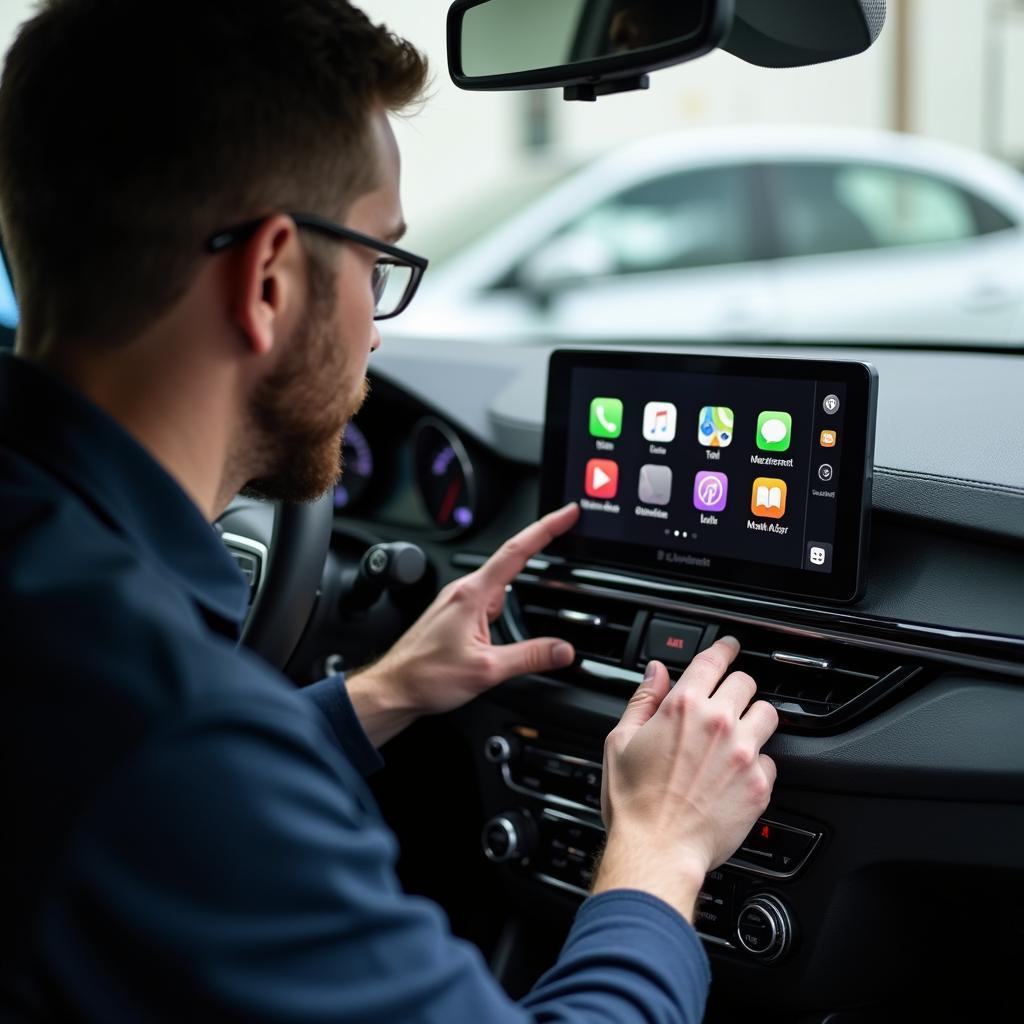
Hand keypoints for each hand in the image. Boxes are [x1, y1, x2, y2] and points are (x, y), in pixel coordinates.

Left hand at [345, 503, 579, 745]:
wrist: (393, 688)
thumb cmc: (425, 676)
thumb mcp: (487, 670)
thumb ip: (530, 657)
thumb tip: (563, 650)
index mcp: (473, 594)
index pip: (517, 551)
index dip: (546, 528)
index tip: (567, 513)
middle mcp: (464, 591)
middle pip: (511, 561)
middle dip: (540, 549)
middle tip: (568, 534)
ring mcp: (458, 601)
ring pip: (500, 586)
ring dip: (522, 585)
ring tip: (542, 589)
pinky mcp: (455, 614)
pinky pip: (489, 600)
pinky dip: (507, 603)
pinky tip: (510, 620)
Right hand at [592, 638, 777, 920]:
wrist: (658, 850)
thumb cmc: (634, 802)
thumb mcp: (621, 740)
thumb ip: (643, 700)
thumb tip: (656, 672)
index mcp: (683, 707)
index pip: (713, 660)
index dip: (723, 648)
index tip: (729, 646)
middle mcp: (719, 724)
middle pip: (746, 682)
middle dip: (736, 686)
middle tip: (727, 699)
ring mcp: (744, 754)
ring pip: (768, 714)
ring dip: (754, 718)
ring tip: (740, 733)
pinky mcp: (760, 785)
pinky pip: (772, 759)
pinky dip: (758, 761)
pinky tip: (739, 771)